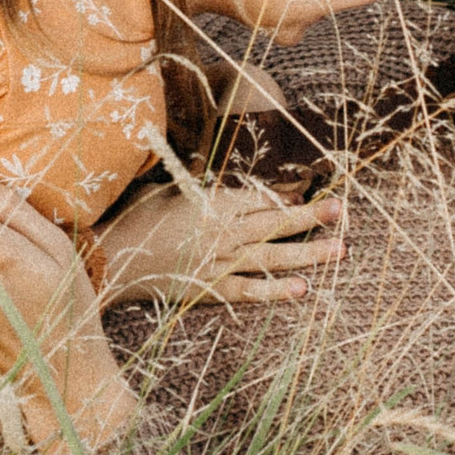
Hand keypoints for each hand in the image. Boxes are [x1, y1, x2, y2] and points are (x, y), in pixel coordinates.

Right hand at [93, 180, 341, 305]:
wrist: (111, 259)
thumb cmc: (134, 216)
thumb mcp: (165, 185)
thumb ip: (196, 180)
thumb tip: (212, 162)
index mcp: (212, 204)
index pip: (260, 198)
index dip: (288, 195)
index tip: (314, 190)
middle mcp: (224, 233)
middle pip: (275, 225)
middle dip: (312, 218)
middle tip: (343, 213)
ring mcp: (221, 263)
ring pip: (273, 258)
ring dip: (308, 254)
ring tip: (340, 250)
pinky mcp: (212, 289)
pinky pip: (251, 292)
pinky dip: (277, 292)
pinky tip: (302, 290)